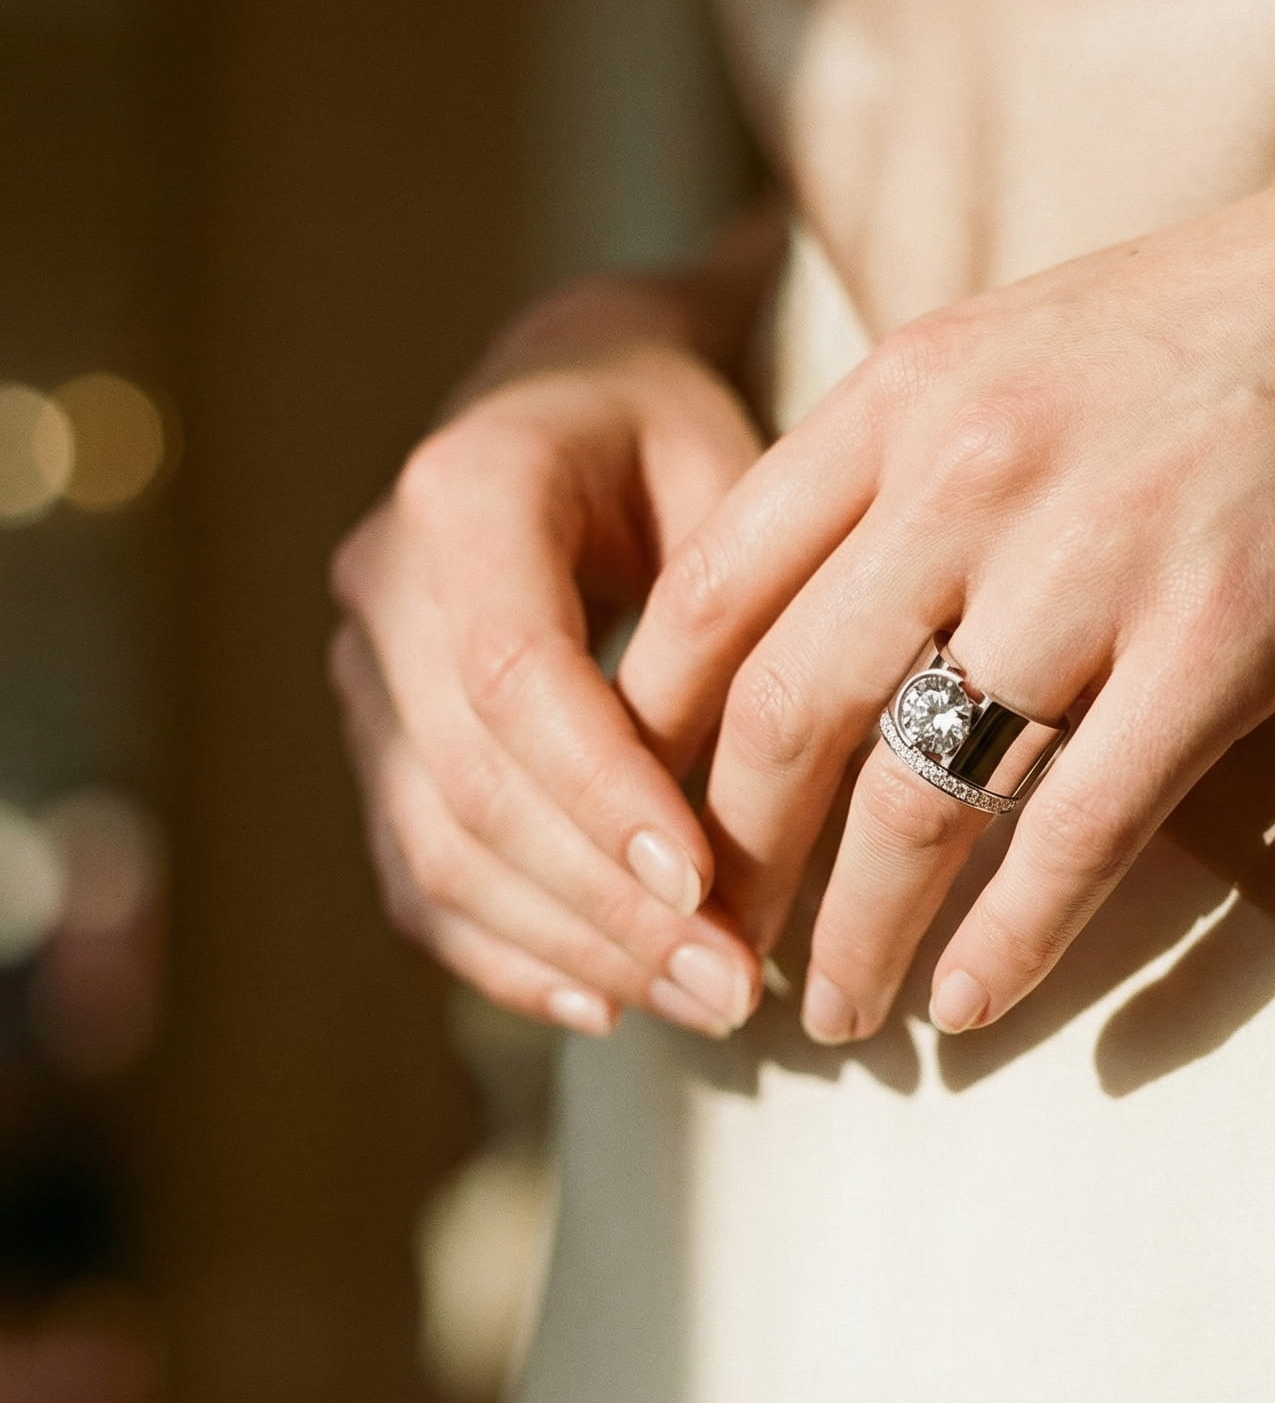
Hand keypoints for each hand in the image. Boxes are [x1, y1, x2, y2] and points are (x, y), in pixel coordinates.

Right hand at [330, 267, 769, 1039]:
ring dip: (570, 946)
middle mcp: (383, 581)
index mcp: (466, 488)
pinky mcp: (379, 744)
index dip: (603, 790)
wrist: (574, 400)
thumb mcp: (735, 470)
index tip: (707, 883)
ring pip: (437, 848)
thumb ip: (742, 613)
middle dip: (605, 902)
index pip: (513, 670)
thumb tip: (781, 796)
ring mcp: (365, 672)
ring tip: (703, 1002)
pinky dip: (508, 953)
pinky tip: (608, 1003)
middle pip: (471, 780)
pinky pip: (418, 876)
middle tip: (736, 985)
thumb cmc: (682, 434)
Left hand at [618, 78, 1274, 1044]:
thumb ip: (904, 453)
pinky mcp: (1224, 642)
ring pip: (914, 796)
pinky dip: (1014, 941)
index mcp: (904, 393)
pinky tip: (973, 1008)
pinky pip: (1082, 830)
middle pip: (785, 714)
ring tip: (835, 1018)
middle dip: (733, 864)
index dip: (657, 735)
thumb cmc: (1238, 314)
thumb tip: (812, 596)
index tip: (645, 824)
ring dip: (858, 932)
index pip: (712, 593)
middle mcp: (968, 473)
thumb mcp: (1024, 340)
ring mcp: (1095, 560)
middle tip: (718, 954)